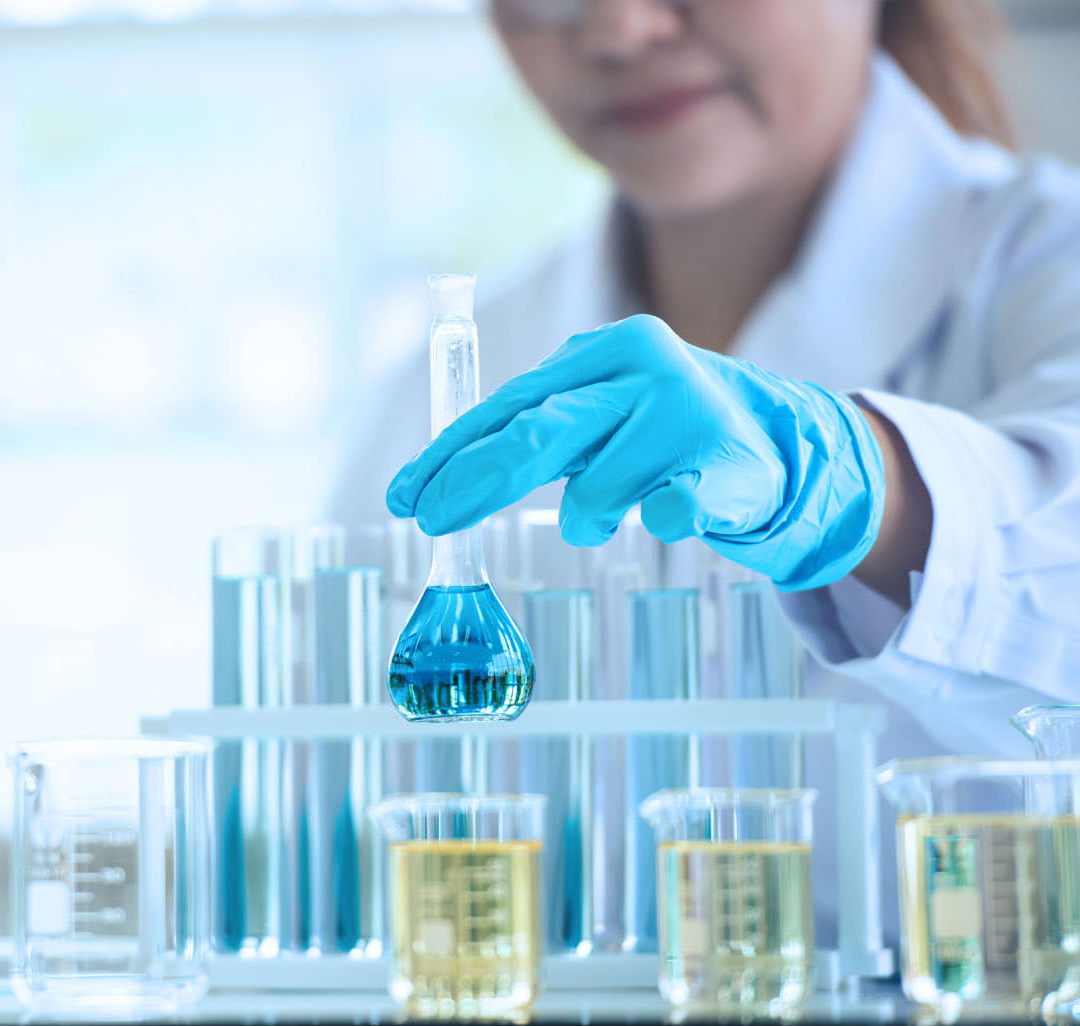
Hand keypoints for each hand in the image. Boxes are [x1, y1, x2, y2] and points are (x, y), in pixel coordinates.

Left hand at [385, 314, 885, 591]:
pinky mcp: (724, 467)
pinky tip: (666, 512)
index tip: (407, 496)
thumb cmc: (657, 431)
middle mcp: (645, 371)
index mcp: (606, 350)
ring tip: (619, 504)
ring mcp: (688, 416)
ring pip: (594, 493)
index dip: (452, 454)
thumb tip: (435, 482)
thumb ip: (531, 429)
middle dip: (477, 481)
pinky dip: (657, 518)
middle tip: (432, 520)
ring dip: (589, 516)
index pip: (511, 405)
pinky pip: (667, 510)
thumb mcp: (595, 411)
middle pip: (541, 433)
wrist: (774, 445)